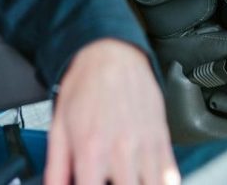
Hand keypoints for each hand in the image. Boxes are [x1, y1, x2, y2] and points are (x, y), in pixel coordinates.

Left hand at [44, 39, 179, 184]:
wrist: (111, 54)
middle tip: (106, 181)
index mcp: (92, 150)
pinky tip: (146, 179)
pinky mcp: (162, 139)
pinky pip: (170, 176)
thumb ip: (55, 167)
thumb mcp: (59, 126)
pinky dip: (161, 183)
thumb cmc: (85, 86)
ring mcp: (145, 146)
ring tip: (126, 180)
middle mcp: (121, 151)